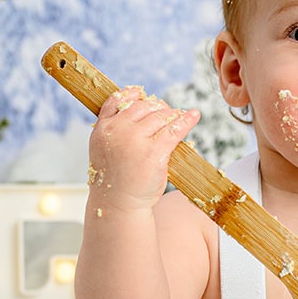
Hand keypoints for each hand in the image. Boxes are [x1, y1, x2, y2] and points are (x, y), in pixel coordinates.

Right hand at [87, 85, 200, 213]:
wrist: (118, 204)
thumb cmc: (115, 179)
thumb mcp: (106, 150)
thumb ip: (116, 130)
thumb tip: (141, 112)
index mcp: (103, 129)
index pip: (117, 100)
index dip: (131, 95)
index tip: (141, 94)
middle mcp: (117, 130)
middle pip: (143, 106)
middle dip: (157, 107)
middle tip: (167, 114)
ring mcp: (135, 140)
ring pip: (160, 116)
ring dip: (172, 115)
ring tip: (180, 117)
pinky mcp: (154, 152)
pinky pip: (174, 129)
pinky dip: (187, 121)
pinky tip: (194, 116)